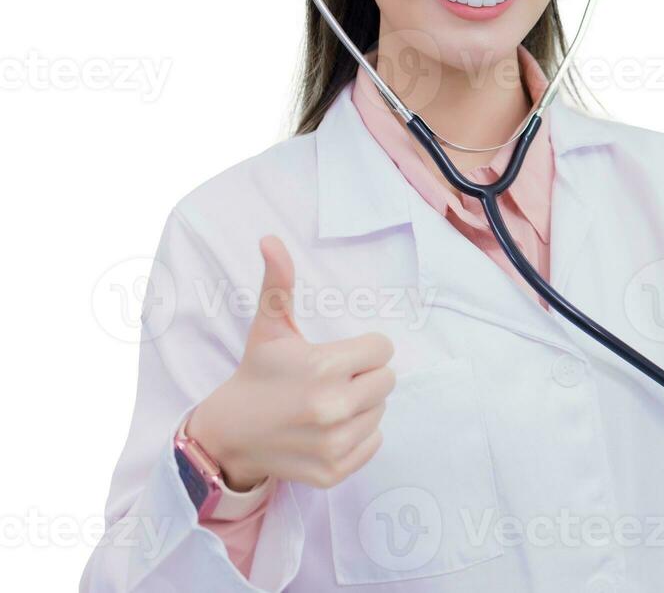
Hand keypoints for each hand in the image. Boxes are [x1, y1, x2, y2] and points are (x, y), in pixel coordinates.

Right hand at [187, 236, 395, 490]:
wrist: (229, 435)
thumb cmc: (258, 375)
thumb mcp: (268, 328)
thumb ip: (278, 283)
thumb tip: (270, 239)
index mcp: (323, 368)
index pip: (382, 349)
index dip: (362, 349)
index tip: (337, 356)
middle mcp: (332, 408)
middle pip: (387, 380)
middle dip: (365, 376)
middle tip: (333, 380)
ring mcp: (333, 444)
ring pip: (381, 411)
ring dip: (362, 406)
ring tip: (327, 404)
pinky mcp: (334, 471)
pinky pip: (374, 442)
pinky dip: (358, 435)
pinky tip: (328, 429)